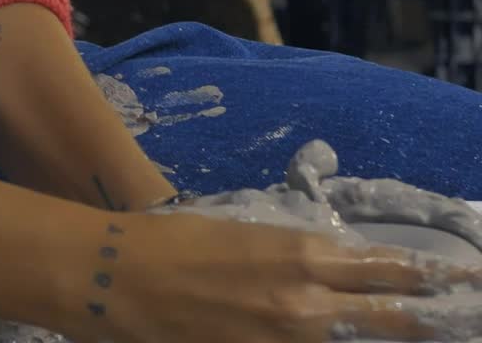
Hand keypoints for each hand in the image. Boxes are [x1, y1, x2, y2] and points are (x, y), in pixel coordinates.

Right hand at [62, 209, 481, 342]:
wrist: (120, 278)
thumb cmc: (180, 242)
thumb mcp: (248, 236)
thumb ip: (298, 257)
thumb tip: (338, 268)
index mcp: (301, 257)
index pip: (386, 270)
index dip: (429, 276)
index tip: (463, 278)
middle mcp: (305, 306)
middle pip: (390, 319)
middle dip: (431, 317)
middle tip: (464, 312)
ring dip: (388, 337)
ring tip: (420, 330)